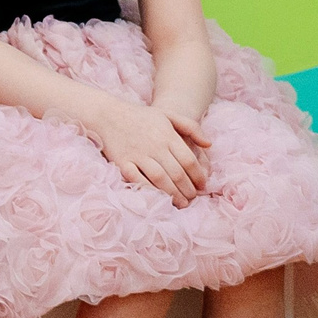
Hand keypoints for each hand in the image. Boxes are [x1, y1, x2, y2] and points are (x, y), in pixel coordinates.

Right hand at [85, 99, 211, 205]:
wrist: (109, 114)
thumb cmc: (141, 116)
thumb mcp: (169, 115)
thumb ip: (191, 127)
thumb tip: (209, 145)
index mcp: (168, 135)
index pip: (189, 161)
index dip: (198, 176)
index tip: (202, 186)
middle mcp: (155, 146)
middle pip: (177, 173)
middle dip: (188, 189)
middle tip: (193, 197)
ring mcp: (138, 155)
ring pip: (161, 179)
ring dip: (173, 194)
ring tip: (182, 203)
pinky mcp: (122, 162)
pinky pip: (138, 180)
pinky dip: (150, 190)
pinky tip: (158, 197)